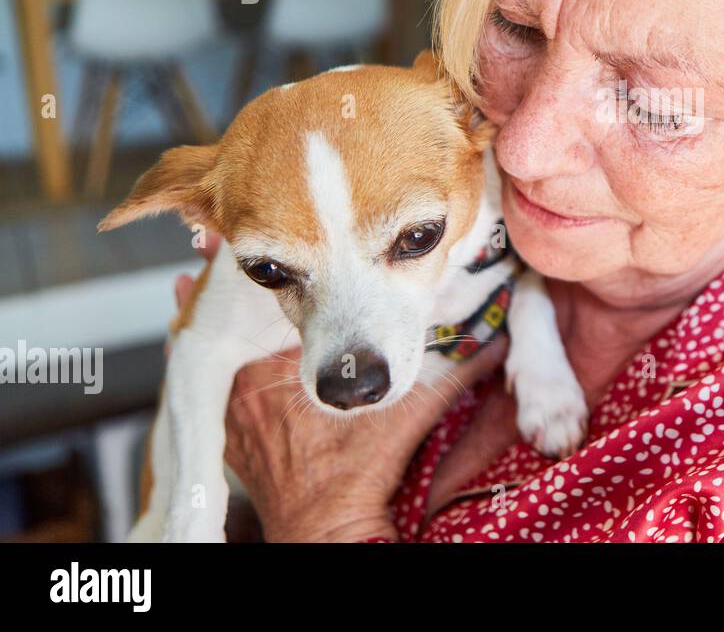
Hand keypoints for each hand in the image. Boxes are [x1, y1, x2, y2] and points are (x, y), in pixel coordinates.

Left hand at [170, 236, 507, 541]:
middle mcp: (250, 387)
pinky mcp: (230, 436)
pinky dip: (200, 361)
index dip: (277, 268)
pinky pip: (206, 385)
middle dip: (231, 287)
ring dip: (210, 321)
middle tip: (212, 240)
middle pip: (237, 322)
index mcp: (288, 371)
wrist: (329, 531)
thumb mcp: (408, 416)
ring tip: (188, 282)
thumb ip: (451, 374)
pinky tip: (183, 335)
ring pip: (216, 352)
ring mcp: (234, 413)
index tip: (256, 234)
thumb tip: (498, 342)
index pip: (281, 303)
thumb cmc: (363, 474)